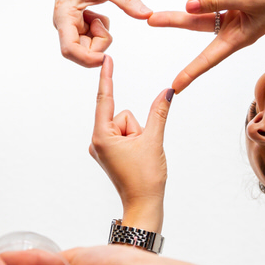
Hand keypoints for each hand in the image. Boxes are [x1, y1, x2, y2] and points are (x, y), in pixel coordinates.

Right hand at [54, 0, 151, 66]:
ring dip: (100, 34)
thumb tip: (147, 15)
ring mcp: (71, 23)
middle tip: (105, 21)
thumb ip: (127, 1)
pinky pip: (92, 35)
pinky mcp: (78, 21)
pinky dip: (101, 28)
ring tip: (100, 12)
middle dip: (99, 42)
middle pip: (82, 51)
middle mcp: (65, 23)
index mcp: (64, 16)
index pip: (70, 50)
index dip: (87, 58)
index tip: (106, 56)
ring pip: (88, 45)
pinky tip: (99, 12)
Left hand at [90, 56, 170, 208]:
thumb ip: (159, 112)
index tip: (106, 60)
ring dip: (136, 136)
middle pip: (122, 115)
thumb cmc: (145, 179)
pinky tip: (135, 158)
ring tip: (138, 156)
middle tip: (140, 150)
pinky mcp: (108, 152)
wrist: (143, 205)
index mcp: (101, 137)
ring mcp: (101, 148)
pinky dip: (134, 141)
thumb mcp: (154, 141)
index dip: (107, 78)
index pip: (105, 100)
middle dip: (136, 128)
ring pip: (125, 125)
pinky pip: (124, 135)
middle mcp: (96, 141)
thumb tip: (167, 91)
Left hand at [149, 0, 264, 91]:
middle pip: (197, 23)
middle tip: (151, 18)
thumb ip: (215, 0)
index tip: (174, 86)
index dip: (191, 72)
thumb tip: (187, 5)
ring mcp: (233, 8)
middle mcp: (234, 25)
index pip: (209, 58)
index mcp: (239, 37)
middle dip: (175, 19)